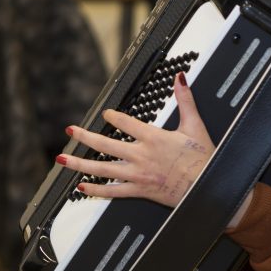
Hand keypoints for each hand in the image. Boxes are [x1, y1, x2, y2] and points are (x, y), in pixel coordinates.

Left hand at [57, 73, 213, 207]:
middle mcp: (141, 156)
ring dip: (80, 164)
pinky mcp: (139, 190)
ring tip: (63, 159)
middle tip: (71, 130)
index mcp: (154, 138)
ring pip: (103, 169)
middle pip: (106, 145)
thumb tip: (180, 79)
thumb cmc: (202, 159)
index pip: (126, 123)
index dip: (113, 116)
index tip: (105, 114)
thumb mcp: (195, 125)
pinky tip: (82, 187)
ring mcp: (138, 174)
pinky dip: (95, 190)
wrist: (207, 187)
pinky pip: (112, 191)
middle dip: (85, 137)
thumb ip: (185, 99)